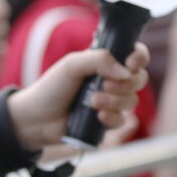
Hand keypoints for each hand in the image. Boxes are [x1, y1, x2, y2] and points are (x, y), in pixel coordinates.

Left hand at [6, 45, 149, 151]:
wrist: (37, 118)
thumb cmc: (52, 87)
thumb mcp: (72, 65)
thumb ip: (99, 60)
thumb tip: (126, 72)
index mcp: (105, 62)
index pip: (135, 55)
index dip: (139, 58)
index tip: (130, 64)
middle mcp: (112, 80)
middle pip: (139, 79)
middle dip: (125, 83)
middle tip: (103, 85)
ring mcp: (111, 101)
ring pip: (132, 100)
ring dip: (114, 101)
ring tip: (92, 102)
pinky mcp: (107, 121)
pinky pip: (122, 120)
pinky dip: (112, 117)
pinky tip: (97, 116)